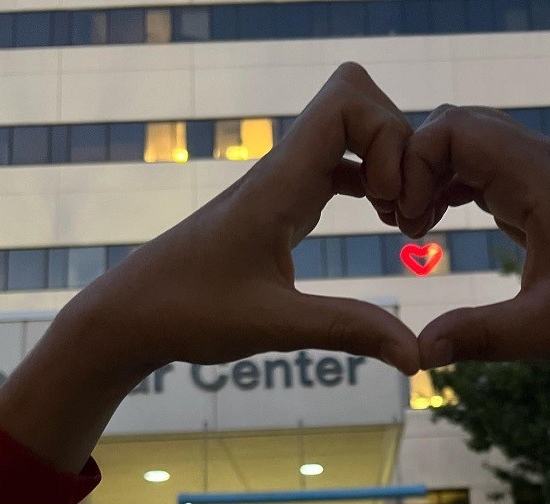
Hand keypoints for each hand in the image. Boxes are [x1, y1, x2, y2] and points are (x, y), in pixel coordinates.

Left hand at [60, 63, 418, 376]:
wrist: (134, 313)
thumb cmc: (190, 313)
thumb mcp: (274, 327)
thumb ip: (347, 331)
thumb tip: (415, 356)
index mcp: (278, 184)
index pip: (347, 101)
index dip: (388, 136)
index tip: (390, 202)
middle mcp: (282, 172)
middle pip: (358, 103)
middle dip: (399, 146)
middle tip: (404, 212)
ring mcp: (282, 185)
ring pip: (351, 133)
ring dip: (388, 166)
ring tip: (399, 222)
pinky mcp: (282, 205)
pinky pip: (339, 167)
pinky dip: (370, 184)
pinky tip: (380, 223)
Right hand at [395, 106, 549, 374]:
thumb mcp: (542, 331)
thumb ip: (478, 336)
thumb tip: (418, 353)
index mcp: (538, 178)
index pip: (454, 130)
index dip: (414, 164)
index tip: (405, 221)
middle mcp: (537, 162)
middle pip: (454, 125)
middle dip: (413, 165)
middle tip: (400, 223)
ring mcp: (538, 174)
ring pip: (465, 143)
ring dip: (428, 175)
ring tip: (411, 227)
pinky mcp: (536, 193)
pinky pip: (479, 167)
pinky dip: (446, 186)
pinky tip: (433, 226)